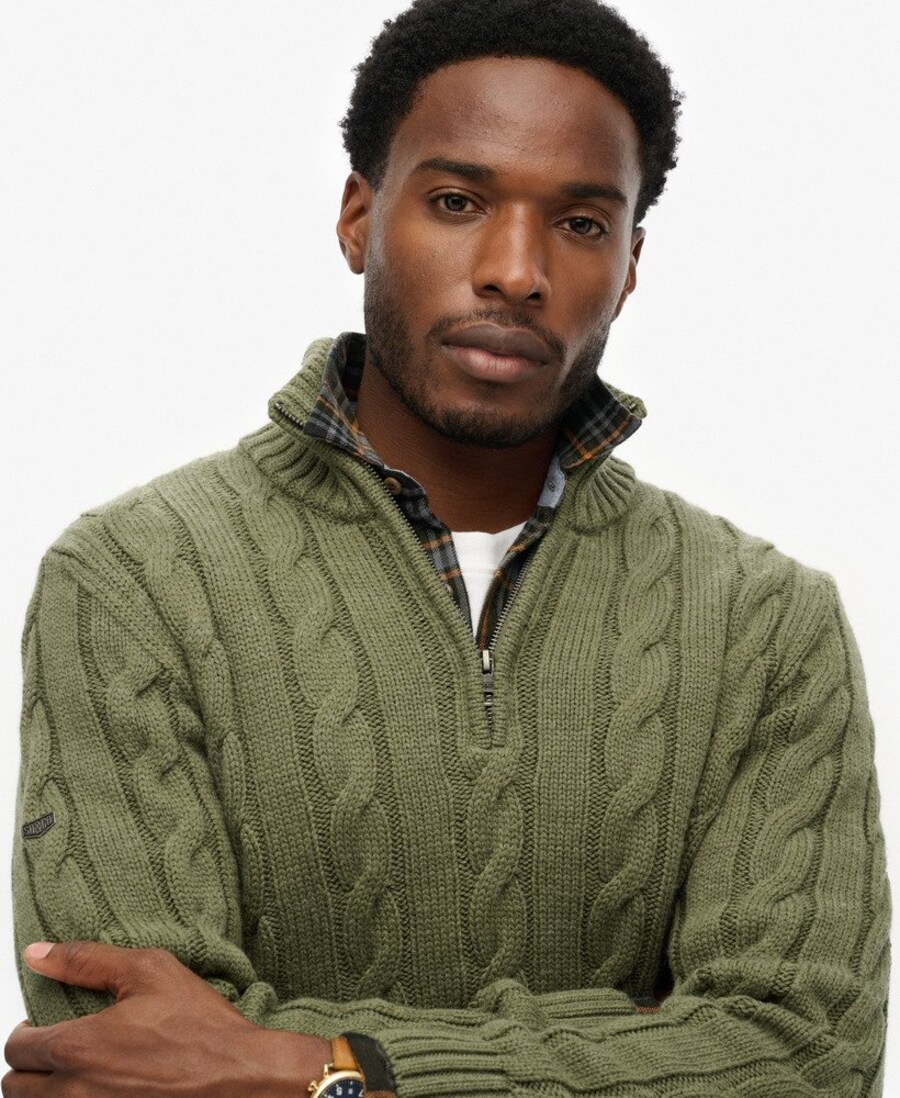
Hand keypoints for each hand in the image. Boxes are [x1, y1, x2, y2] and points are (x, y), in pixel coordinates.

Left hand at [3, 941, 330, 1097]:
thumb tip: (37, 953)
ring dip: (46, 1090)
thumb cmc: (200, 1026)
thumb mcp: (149, 972)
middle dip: (29, 1066)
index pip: (16, 1048)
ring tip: (74, 1072)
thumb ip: (86, 960)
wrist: (240, 1077)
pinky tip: (100, 1089)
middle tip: (54, 1050)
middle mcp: (76, 1093)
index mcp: (78, 1048)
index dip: (23, 1032)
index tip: (38, 1026)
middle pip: (15, 1088)